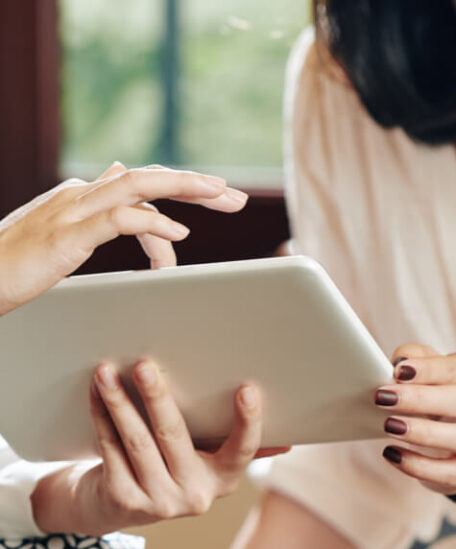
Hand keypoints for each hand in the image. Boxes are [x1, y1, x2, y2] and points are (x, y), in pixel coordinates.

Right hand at [0, 162, 247, 315]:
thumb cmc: (16, 265)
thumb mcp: (65, 238)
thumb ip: (98, 218)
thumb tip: (132, 203)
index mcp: (82, 198)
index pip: (141, 185)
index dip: (181, 187)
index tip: (217, 198)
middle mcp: (80, 196)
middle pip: (149, 179)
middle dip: (195, 184)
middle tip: (235, 196)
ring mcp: (73, 211)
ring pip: (139, 188)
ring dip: (184, 190)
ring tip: (220, 198)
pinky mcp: (68, 234)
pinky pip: (119, 220)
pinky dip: (152, 223)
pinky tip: (179, 234)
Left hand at [32, 361, 288, 535]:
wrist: (113, 508)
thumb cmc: (166, 468)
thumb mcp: (205, 461)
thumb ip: (235, 447)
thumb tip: (287, 443)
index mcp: (223, 480)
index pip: (242, 451)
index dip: (247, 422)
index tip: (247, 390)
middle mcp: (196, 495)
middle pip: (175, 437)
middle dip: (157, 397)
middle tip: (145, 366)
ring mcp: (159, 502)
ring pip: (137, 441)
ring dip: (119, 402)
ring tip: (107, 372)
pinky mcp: (125, 500)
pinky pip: (111, 449)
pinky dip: (101, 417)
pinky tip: (97, 393)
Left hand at [375, 344, 455, 494]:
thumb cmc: (441, 400)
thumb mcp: (431, 374)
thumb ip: (415, 360)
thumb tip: (397, 362)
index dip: (428, 369)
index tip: (398, 371)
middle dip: (420, 400)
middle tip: (383, 399)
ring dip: (424, 433)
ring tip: (390, 427)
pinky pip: (451, 472)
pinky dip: (420, 466)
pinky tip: (394, 455)